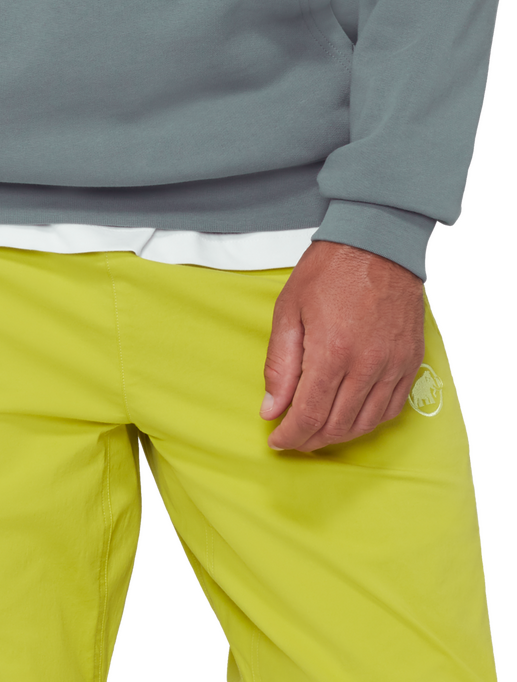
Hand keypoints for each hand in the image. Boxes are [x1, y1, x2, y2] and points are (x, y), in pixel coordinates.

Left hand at [260, 240, 424, 452]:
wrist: (377, 242)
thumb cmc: (330, 270)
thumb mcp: (290, 310)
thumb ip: (281, 364)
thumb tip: (272, 408)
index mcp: (332, 352)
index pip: (309, 415)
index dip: (290, 435)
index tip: (277, 440)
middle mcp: (367, 365)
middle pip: (337, 425)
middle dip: (310, 439)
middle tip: (293, 437)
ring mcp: (393, 365)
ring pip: (365, 423)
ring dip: (339, 435)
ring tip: (318, 431)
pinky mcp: (410, 361)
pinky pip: (391, 408)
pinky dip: (369, 421)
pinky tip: (352, 416)